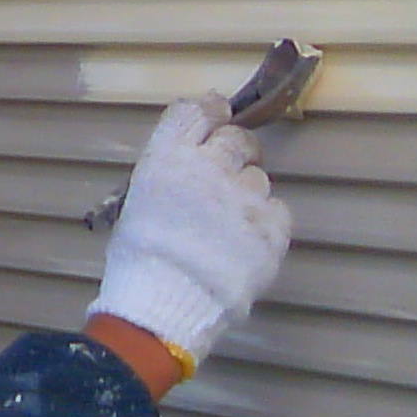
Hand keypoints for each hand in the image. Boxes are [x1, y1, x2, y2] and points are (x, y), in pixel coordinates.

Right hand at [85, 94, 291, 375]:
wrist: (164, 307)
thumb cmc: (139, 261)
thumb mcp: (138, 205)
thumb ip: (168, 177)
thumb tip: (188, 169)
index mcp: (169, 157)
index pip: (197, 110)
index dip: (211, 110)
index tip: (218, 115)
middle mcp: (211, 166)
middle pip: (236, 138)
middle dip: (235, 151)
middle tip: (228, 174)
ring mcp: (246, 196)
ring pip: (258, 179)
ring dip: (247, 194)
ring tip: (229, 227)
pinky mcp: (272, 227)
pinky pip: (278, 211)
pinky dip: (266, 224)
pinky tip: (246, 245)